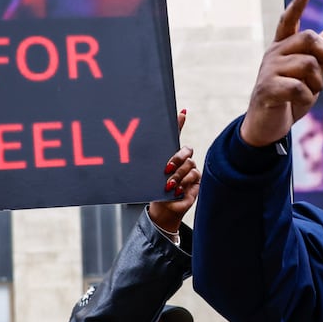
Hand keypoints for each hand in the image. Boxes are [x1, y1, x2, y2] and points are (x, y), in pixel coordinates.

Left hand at [148, 111, 198, 235]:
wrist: (163, 209)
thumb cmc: (154, 191)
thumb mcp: (148, 175)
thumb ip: (146, 161)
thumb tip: (127, 147)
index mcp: (169, 155)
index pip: (176, 135)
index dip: (180, 122)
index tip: (183, 112)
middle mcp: (181, 159)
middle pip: (185, 150)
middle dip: (176, 158)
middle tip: (166, 169)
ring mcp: (189, 169)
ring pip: (188, 164)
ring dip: (177, 175)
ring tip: (168, 185)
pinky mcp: (196, 180)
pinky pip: (193, 175)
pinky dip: (183, 183)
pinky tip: (176, 190)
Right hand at [240, 0, 322, 147]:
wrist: (266, 126)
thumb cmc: (289, 99)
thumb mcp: (308, 77)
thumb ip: (318, 56)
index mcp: (282, 48)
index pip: (288, 21)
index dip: (297, 6)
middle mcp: (273, 54)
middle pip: (309, 39)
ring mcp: (268, 70)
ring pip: (309, 65)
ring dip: (318, 83)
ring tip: (312, 93)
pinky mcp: (267, 89)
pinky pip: (299, 87)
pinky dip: (308, 98)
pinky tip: (302, 103)